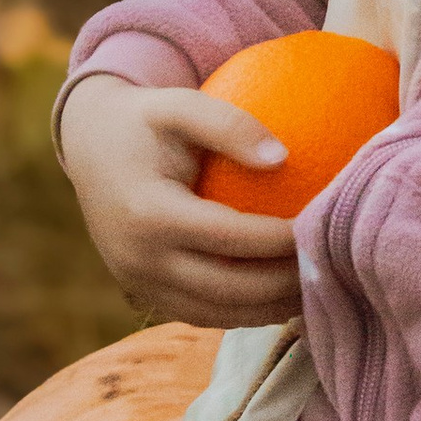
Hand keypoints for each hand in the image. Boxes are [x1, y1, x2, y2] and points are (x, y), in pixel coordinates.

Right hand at [57, 72, 303, 328]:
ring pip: (218, 314)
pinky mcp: (145, 294)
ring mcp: (139, 283)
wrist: (90, 148)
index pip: (230, 239)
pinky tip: (284, 295)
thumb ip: (229, 123)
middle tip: (331, 266)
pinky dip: (247, 313)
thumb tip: (282, 157)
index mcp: (148, 214)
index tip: (324, 227)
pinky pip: (203, 315)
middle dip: (285, 284)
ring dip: (271, 308)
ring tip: (316, 287)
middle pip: (229, 289)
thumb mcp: (180, 104)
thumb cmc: (145, 120)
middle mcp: (139, 259)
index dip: (281, 240)